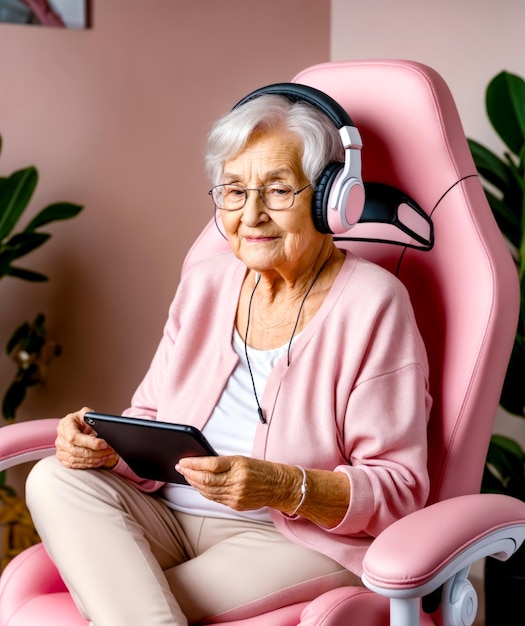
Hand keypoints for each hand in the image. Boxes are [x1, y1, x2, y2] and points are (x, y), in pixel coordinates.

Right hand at [55, 407, 118, 469]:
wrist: (74, 427)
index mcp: (65, 425)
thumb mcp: (84, 413)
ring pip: (77, 459)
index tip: (103, 444)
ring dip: (94, 459)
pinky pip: (75, 465)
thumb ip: (88, 414)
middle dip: (96, 452)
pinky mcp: (63, 458)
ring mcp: (61, 450)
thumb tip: (95, 419)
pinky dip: (89, 464)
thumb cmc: (80, 420)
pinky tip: (99, 461)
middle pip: (76, 450)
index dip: (90, 442)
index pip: (75, 437)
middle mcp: (61, 439)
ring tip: (108, 456)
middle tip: (110, 451)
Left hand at [176, 455, 293, 511]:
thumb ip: (223, 463)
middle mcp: (237, 480)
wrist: (278, 485)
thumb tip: (200, 464)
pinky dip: (204, 492)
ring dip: (194, 483)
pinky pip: (214, 499)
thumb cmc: (260, 469)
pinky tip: (198, 486)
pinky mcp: (236, 504)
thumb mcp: (242, 459)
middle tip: (180, 468)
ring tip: (186, 476)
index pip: (210, 464)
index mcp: (239, 465)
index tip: (183, 461)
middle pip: (206, 479)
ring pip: (208, 490)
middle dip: (189, 474)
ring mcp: (236, 495)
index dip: (193, 463)